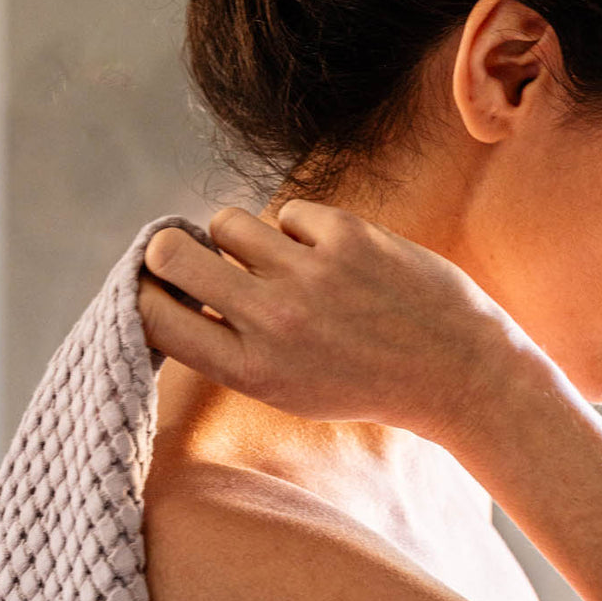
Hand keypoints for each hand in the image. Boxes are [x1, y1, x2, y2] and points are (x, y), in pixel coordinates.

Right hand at [137, 200, 534, 443]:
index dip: (145, 293)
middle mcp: (271, 323)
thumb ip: (233, 346)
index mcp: (250, 371)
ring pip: (227, 222)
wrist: (457, 374)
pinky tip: (330, 258)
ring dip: (242, 236)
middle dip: (172, 248)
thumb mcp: (288, 389)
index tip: (157, 288)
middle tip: (193, 254)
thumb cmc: (365, 384)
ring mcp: (308, 276)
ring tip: (275, 261)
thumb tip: (175, 288)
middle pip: (173, 252)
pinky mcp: (346, 237)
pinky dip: (302, 230)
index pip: (154, 317)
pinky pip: (288, 212)